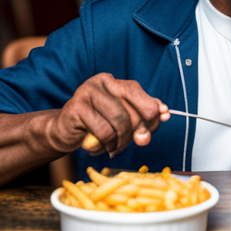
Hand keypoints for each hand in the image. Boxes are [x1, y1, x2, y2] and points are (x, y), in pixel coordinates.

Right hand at [49, 73, 169, 156]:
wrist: (64, 132)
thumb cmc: (99, 124)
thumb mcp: (124, 119)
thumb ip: (145, 116)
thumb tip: (166, 113)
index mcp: (116, 82)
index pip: (142, 97)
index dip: (151, 116)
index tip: (150, 131)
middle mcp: (102, 82)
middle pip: (133, 110)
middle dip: (136, 133)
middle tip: (131, 144)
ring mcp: (87, 92)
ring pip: (120, 121)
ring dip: (121, 142)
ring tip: (115, 148)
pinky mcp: (76, 108)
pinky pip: (103, 131)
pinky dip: (106, 145)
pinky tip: (101, 148)